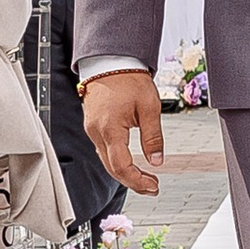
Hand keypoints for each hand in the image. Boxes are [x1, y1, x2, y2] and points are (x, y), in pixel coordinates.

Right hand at [82, 69, 163, 194]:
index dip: (137, 180)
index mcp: (110, 129)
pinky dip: (117, 161)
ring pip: (106, 161)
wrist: (111, 62)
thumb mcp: (149, 107)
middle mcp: (97, 132)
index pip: (121, 166)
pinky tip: (130, 163)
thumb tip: (157, 161)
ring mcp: (92, 130)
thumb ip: (153, 137)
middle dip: (132, 182)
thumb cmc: (129, 79)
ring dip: (125, 173)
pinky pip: (103, 151)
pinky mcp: (93, 126)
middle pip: (112, 169)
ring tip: (145, 178)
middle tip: (152, 187)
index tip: (153, 185)